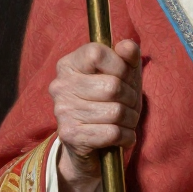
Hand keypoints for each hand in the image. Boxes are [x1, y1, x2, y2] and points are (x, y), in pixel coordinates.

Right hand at [48, 39, 141, 191]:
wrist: (92, 144)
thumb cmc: (109, 101)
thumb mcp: (124, 73)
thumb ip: (128, 55)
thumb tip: (127, 47)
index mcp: (69, 64)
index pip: (97, 53)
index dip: (120, 66)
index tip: (125, 77)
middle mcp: (60, 85)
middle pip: (112, 86)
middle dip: (131, 97)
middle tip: (131, 104)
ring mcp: (62, 111)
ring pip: (115, 111)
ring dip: (131, 119)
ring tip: (127, 121)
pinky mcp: (69, 135)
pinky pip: (111, 133)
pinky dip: (126, 136)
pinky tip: (124, 136)